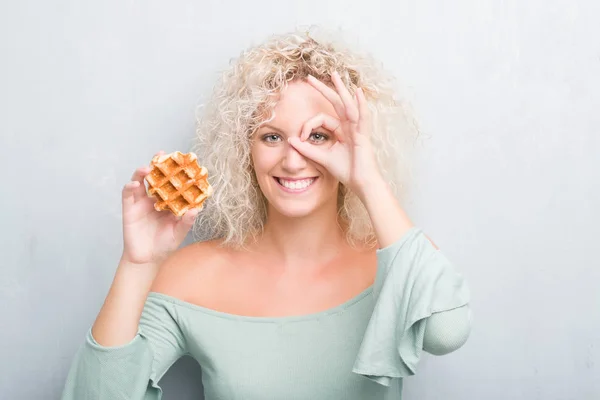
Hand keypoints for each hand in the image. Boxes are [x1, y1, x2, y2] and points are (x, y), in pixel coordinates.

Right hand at [120, 151, 197, 265]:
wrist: (147, 258)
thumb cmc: (164, 244)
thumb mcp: (178, 233)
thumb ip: (186, 222)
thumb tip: (196, 210)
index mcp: (168, 201)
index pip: (171, 182)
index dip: (174, 171)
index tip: (181, 161)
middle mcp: (154, 198)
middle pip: (155, 177)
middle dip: (157, 165)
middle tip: (161, 155)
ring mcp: (141, 202)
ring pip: (140, 181)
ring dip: (141, 172)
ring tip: (147, 169)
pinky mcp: (129, 208)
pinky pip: (128, 194)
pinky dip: (130, 187)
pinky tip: (134, 184)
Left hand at [288, 71, 383, 198]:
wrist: (361, 183)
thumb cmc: (346, 172)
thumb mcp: (322, 158)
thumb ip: (307, 149)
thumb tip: (291, 140)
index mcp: (341, 131)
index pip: (322, 119)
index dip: (308, 125)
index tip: (301, 138)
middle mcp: (350, 127)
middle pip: (336, 103)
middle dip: (323, 89)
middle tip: (309, 77)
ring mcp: (358, 129)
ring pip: (348, 105)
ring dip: (341, 88)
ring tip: (334, 74)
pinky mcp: (363, 135)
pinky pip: (363, 117)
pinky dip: (361, 104)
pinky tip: (357, 92)